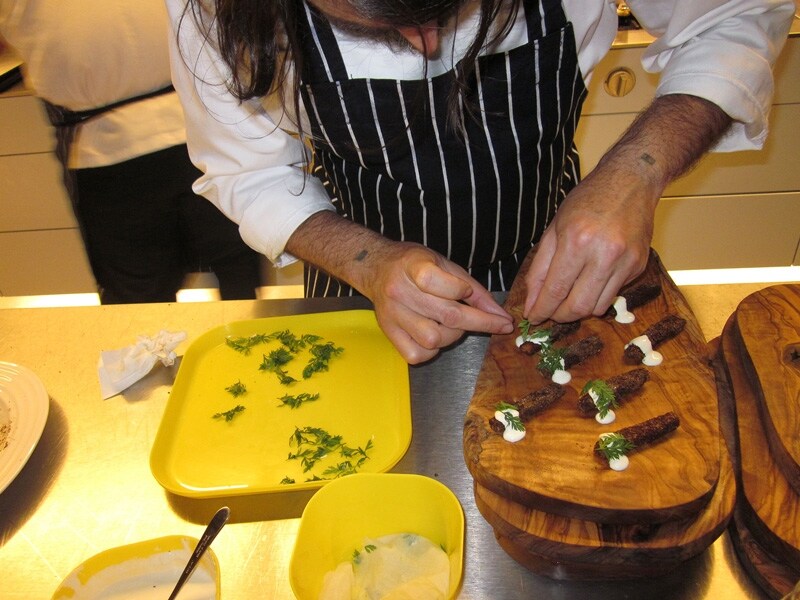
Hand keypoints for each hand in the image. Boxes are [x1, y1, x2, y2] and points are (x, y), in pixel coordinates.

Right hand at [360, 242, 514, 363]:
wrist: (377, 268)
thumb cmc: (415, 264)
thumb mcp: (444, 264)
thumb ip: (472, 288)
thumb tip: (498, 313)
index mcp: (413, 265)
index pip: (441, 283)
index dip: (464, 292)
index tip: (477, 297)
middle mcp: (399, 290)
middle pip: (446, 315)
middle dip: (481, 322)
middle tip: (499, 323)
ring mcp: (392, 314)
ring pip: (433, 339)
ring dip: (453, 336)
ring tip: (452, 324)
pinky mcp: (388, 332)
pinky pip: (416, 354)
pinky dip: (432, 350)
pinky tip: (436, 335)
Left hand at [522, 165, 655, 323]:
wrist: (631, 181)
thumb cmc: (588, 201)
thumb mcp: (554, 229)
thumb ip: (540, 268)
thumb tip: (532, 301)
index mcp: (576, 241)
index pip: (555, 291)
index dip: (541, 310)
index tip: (532, 317)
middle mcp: (603, 254)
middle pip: (577, 307)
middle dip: (558, 316)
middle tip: (549, 313)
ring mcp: (625, 262)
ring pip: (596, 307)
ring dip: (577, 310)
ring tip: (567, 299)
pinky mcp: (639, 266)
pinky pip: (613, 295)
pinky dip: (596, 297)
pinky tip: (589, 283)